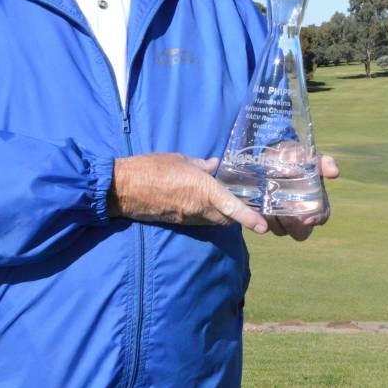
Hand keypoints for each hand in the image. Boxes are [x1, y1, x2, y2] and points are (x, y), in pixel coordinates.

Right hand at [109, 153, 266, 233]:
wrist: (124, 189)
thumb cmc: (151, 168)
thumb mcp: (179, 160)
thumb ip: (200, 164)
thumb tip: (214, 164)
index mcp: (203, 189)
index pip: (232, 206)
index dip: (249, 218)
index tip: (263, 227)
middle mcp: (199, 208)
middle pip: (227, 218)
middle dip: (238, 215)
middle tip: (246, 205)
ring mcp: (188, 218)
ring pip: (214, 221)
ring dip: (222, 215)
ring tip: (226, 203)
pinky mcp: (178, 222)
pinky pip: (200, 221)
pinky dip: (207, 215)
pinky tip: (203, 204)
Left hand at [265, 153, 338, 241]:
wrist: (270, 154)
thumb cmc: (295, 158)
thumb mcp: (309, 157)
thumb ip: (324, 163)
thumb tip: (335, 172)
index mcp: (315, 203)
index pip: (321, 217)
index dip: (317, 219)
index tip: (308, 218)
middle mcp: (299, 214)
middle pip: (300, 233)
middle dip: (294, 226)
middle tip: (286, 215)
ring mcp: (280, 217)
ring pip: (280, 230)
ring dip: (275, 222)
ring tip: (269, 205)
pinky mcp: (262, 215)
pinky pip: (261, 225)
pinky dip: (259, 220)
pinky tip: (258, 210)